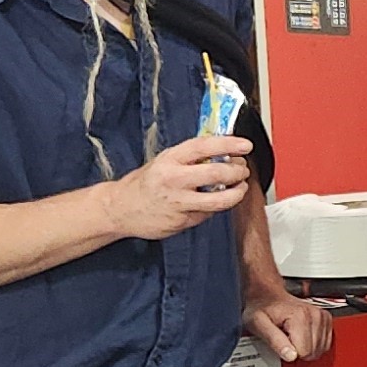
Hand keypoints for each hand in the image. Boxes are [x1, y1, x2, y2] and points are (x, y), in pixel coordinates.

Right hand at [107, 132, 255, 243]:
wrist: (121, 208)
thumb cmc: (145, 183)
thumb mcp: (164, 161)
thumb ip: (189, 158)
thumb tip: (220, 151)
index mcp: (170, 159)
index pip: (204, 147)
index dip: (229, 144)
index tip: (245, 145)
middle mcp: (174, 180)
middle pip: (217, 173)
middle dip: (238, 171)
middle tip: (243, 170)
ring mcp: (179, 202)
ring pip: (219, 200)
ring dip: (237, 193)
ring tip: (240, 188)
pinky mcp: (182, 221)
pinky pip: (207, 214)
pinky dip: (214, 207)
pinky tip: (212, 202)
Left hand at [243, 280, 334, 366]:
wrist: (270, 296)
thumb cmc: (264, 309)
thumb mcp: (259, 325)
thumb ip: (274, 341)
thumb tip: (290, 356)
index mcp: (300, 316)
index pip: (305, 352)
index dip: (291, 354)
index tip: (282, 343)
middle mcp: (315, 315)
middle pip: (313, 353)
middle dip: (299, 351)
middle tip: (286, 339)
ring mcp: (322, 317)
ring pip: (321, 350)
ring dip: (307, 348)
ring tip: (293, 336)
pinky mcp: (326, 320)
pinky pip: (326, 344)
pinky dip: (314, 344)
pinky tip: (303, 336)